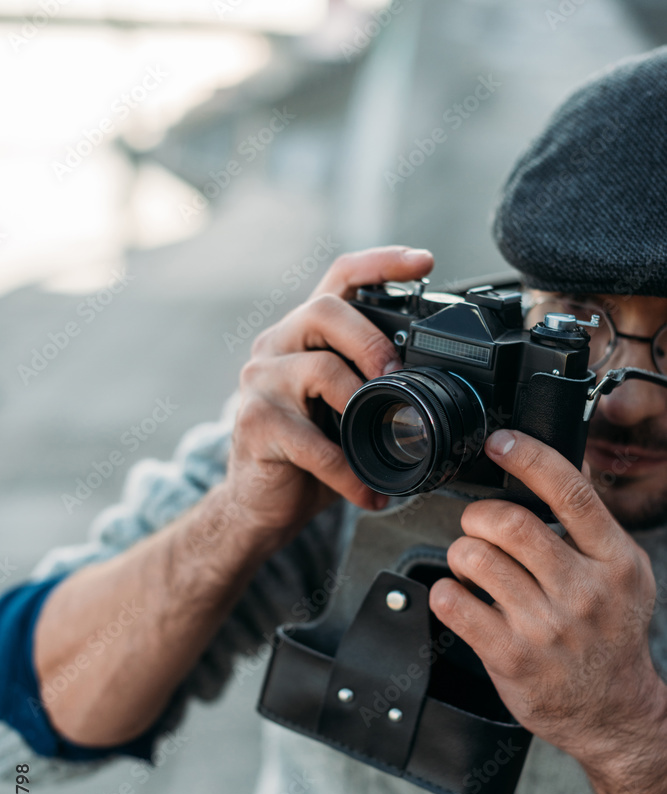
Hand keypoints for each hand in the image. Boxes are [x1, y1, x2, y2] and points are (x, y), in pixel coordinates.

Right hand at [225, 246, 433, 540]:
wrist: (259, 504)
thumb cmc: (307, 455)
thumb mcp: (344, 412)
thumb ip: (372, 387)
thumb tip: (437, 389)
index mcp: (303, 336)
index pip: (338, 279)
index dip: (381, 263)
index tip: (423, 261)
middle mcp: (276, 347)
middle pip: (325, 310)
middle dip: (372, 341)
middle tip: (398, 377)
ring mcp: (261, 383)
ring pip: (320, 369)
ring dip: (362, 403)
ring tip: (382, 436)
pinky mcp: (256, 424)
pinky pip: (314, 442)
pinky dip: (349, 471)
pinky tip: (368, 491)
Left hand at [429, 429, 666, 772]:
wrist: (613, 711)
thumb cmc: (611, 637)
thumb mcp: (625, 574)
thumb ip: (593, 525)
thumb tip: (560, 465)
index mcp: (615, 561)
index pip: (570, 493)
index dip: (528, 457)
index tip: (499, 441)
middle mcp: (584, 592)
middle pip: (510, 523)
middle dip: (479, 515)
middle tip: (478, 527)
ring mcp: (546, 627)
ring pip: (475, 559)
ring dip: (460, 553)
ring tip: (471, 566)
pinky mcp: (511, 657)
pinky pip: (453, 604)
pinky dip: (444, 591)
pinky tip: (459, 596)